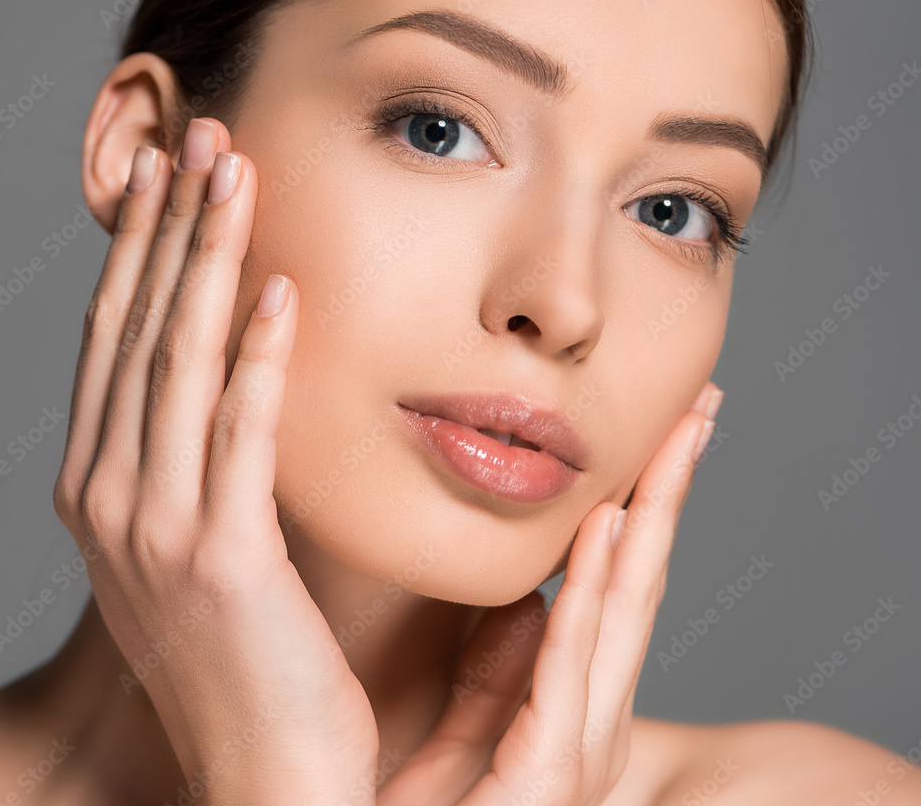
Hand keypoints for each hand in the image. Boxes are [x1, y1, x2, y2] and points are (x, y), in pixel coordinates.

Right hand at [53, 118, 379, 804]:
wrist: (261, 772)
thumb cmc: (244, 650)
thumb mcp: (198, 538)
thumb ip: (202, 453)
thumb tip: (237, 363)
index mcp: (100, 486)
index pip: (119, 338)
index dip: (146, 249)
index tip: (179, 172)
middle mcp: (107, 498)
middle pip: (139, 329)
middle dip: (172, 227)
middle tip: (205, 137)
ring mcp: (155, 531)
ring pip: (179, 363)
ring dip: (210, 261)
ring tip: (237, 177)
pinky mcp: (221, 561)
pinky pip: (239, 436)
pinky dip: (258, 359)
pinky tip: (282, 291)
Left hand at [375, 383, 721, 805]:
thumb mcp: (475, 721)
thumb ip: (505, 663)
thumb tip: (531, 596)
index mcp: (571, 700)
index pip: (617, 579)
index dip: (648, 501)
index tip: (666, 428)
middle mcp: (587, 719)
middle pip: (639, 580)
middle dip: (673, 492)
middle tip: (700, 407)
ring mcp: (576, 753)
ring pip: (623, 610)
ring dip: (653, 517)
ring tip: (676, 436)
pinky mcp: (542, 785)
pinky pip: (568, 670)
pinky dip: (592, 596)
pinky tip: (609, 527)